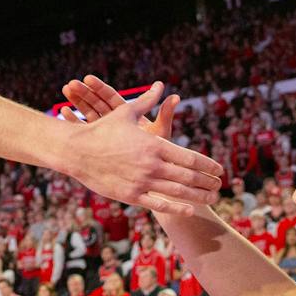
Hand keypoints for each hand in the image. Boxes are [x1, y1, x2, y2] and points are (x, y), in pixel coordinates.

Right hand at [56, 81, 220, 214]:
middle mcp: (152, 165)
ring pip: (178, 192)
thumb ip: (147, 102)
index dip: (208, 165)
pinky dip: (176, 208)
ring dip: (198, 196)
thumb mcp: (125, 113)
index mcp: (154, 144)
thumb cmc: (100, 130)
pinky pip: (159, 204)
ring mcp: (141, 181)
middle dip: (207, 183)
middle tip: (220, 187)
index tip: (219, 170)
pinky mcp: (130, 195)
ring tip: (210, 198)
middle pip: (189, 177)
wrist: (75, 151)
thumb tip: (161, 86)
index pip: (191, 157)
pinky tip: (189, 210)